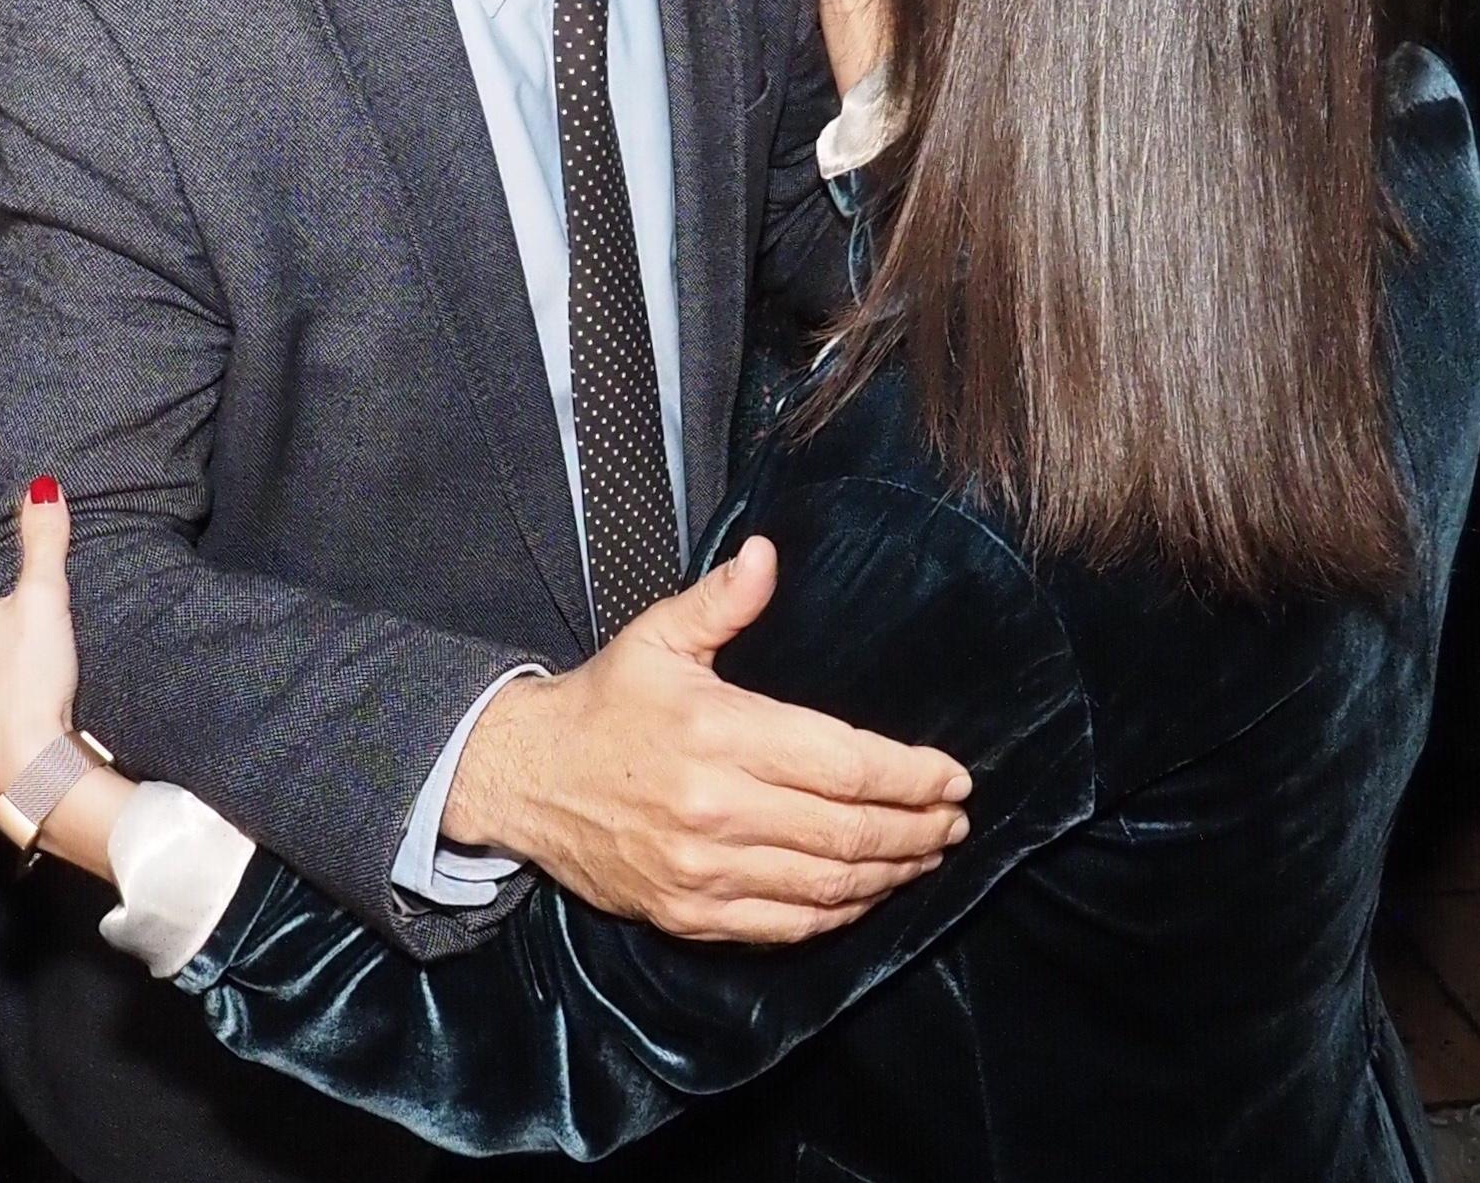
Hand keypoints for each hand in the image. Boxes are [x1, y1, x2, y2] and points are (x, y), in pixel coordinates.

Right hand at [441, 538, 970, 942]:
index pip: (842, 763)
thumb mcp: (656, 638)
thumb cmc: (603, 705)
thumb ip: (722, 602)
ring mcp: (702, 869)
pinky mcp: (691, 912)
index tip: (952, 775)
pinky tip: (869, 890)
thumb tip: (768, 555)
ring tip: (928, 853)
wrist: (525, 779)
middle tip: (954, 819)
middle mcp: (714, 808)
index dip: (909, 774)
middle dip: (918, 827)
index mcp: (716, 733)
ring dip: (893, 872)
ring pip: (829, 884)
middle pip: (849, 830)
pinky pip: (788, 924)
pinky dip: (841, 910)